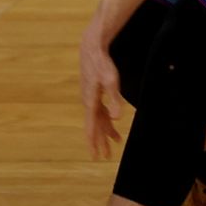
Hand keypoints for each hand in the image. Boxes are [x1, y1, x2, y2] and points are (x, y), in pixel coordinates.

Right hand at [79, 24, 124, 158]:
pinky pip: (99, 110)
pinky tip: (112, 121)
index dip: (94, 142)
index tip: (96, 156)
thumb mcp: (111, 81)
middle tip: (106, 156)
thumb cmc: (102, 64)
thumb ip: (115, 99)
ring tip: (116, 141)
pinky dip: (106, 119)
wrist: (91, 48)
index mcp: (91, 102)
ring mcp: (90, 97)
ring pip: (98, 119)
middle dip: (101, 141)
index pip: (92, 127)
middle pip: (95, 126)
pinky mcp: (93, 92)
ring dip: (105, 131)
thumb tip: (117, 118)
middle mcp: (88, 102)